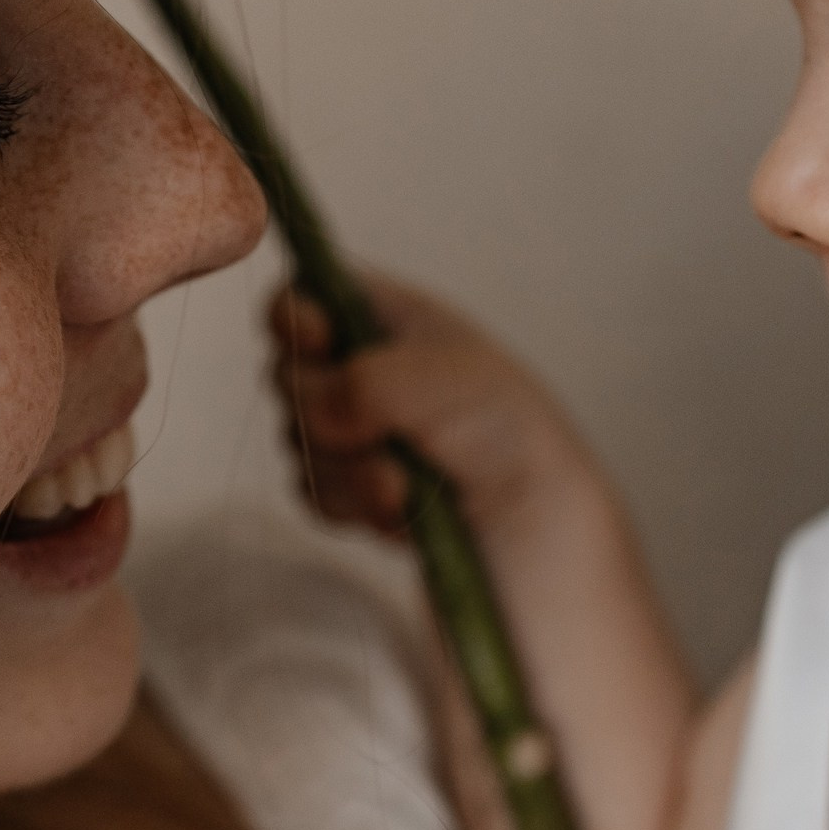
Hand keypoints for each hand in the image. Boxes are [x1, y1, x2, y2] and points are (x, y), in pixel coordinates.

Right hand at [266, 273, 602, 542]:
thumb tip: (317, 418)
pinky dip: (353, 507)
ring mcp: (355, 434)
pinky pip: (311, 494)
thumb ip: (359, 382)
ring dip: (350, 472)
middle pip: (287, 375)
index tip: (323, 343)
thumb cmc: (507, 435)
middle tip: (383, 435)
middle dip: (328, 413)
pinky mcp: (353, 493)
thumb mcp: (436, 382)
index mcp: (388, 319)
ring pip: (297, 444)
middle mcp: (364, 370)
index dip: (295, 319)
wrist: (541, 534)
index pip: (303, 296)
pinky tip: (400, 513)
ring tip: (409, 487)